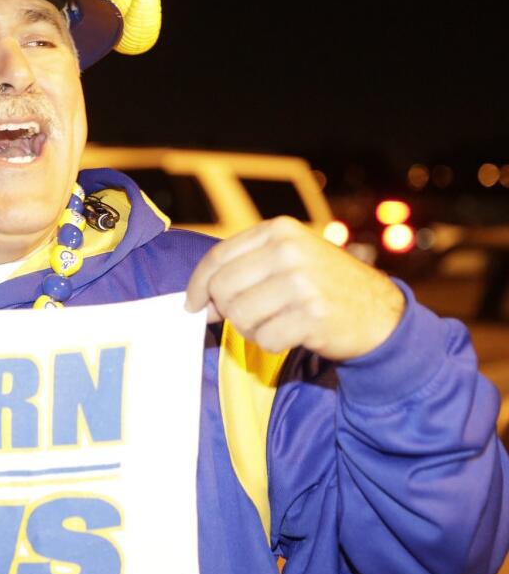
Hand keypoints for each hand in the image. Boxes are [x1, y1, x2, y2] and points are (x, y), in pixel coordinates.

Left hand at [185, 216, 404, 359]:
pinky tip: (291, 335)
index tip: (192, 303)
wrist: (380, 313)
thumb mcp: (287, 260)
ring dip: (251, 329)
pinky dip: (271, 343)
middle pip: (222, 288)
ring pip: (240, 316)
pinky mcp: (312, 315)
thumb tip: (196, 302)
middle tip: (247, 317)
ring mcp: (302, 282)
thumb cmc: (323, 286)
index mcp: (279, 230)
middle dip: (226, 310)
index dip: (198, 285)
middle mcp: (289, 251)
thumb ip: (242, 271)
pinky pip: (265, 339)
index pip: (217, 258)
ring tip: (275, 323)